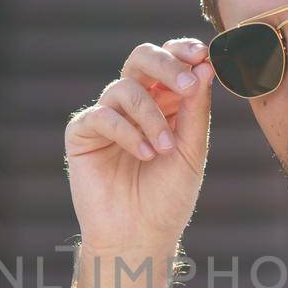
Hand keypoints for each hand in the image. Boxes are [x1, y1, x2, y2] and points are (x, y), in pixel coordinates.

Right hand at [63, 38, 213, 255]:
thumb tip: (205, 65)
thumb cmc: (168, 197)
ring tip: (165, 149)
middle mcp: (134, 104)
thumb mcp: (191, 150)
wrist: (140, 236)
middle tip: (186, 85)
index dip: (183, 51)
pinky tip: (145, 155)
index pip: (169, 61)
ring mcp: (107, 116)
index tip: (202, 55)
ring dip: (151, 116)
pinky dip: (128, 132)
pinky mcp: (82, 134)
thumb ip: (196, 109)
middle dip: (166, 66)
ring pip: (125, 88)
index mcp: (164, 102)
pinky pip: (102, 116)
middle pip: (141, 59)